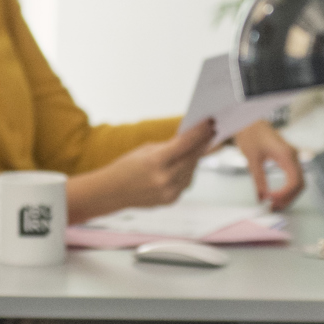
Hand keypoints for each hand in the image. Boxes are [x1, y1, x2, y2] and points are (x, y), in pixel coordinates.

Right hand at [68, 120, 215, 221]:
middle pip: (192, 157)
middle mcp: (164, 178)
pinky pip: (186, 182)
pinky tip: (187, 163)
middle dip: (203, 144)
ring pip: (192, 170)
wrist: (112, 192)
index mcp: (155, 161)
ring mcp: (169, 192)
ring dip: (195, 158)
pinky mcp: (171, 200)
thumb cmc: (126, 167)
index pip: (185, 144)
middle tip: (211, 132)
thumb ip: (170, 146)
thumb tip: (191, 140)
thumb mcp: (146, 150)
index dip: (200, 132)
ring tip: (200, 146)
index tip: (210, 123)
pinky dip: (188, 172)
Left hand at [231, 120, 305, 210]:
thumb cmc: (251, 134)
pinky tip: (277, 195)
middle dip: (288, 198)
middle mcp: (293, 156)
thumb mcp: (252, 159)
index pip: (294, 181)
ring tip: (274, 204)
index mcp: (286, 155)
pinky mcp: (288, 159)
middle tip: (273, 207)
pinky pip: (294, 177)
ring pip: (299, 183)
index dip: (284, 194)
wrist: (250, 121)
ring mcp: (292, 157)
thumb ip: (258, 180)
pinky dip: (288, 189)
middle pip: (300, 184)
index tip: (271, 200)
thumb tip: (262, 197)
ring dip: (289, 196)